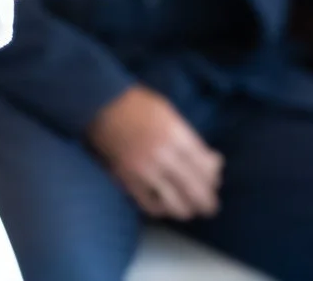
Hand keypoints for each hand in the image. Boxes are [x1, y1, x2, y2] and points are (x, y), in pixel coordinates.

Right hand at [88, 86, 222, 219]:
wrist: (99, 103)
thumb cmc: (138, 105)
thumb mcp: (170, 114)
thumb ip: (190, 139)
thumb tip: (213, 162)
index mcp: (176, 136)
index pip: (206, 168)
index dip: (213, 180)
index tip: (213, 183)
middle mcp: (164, 155)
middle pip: (196, 190)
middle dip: (207, 203)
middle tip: (209, 207)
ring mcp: (145, 169)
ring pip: (176, 203)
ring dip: (186, 210)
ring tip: (187, 210)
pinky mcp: (127, 178)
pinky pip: (150, 205)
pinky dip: (160, 210)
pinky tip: (163, 206)